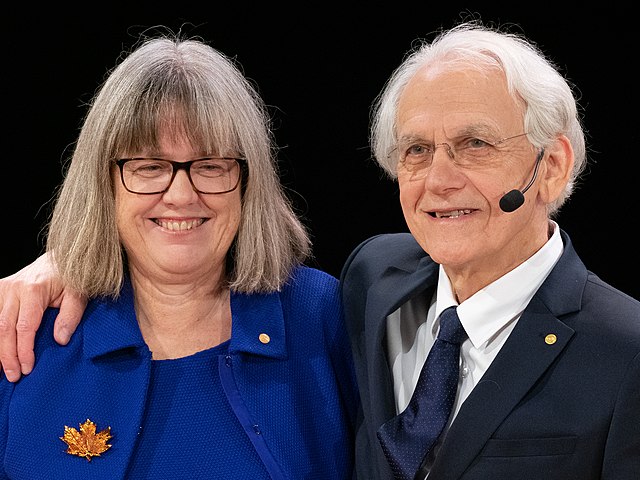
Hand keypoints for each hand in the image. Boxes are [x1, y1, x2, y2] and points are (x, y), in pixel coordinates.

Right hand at [0, 253, 86, 381]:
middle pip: (5, 328)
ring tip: (2, 370)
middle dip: (7, 355)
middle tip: (14, 376)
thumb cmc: (72, 277)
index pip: (25, 327)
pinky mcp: (0, 290)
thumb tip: (60, 340)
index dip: (24, 350)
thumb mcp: (79, 294)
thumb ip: (70, 316)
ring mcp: (4, 288)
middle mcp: (14, 288)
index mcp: (33, 290)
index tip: (28, 368)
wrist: (60, 258)